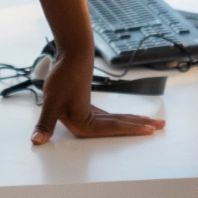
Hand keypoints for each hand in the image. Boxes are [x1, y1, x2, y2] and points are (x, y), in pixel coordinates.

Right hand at [33, 46, 166, 143]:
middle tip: (161, 127)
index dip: (131, 130)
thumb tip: (35, 141)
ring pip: (116, 122)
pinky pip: (112, 117)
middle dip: (139, 127)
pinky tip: (131, 120)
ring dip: (134, 123)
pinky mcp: (88, 108)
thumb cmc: (61, 77)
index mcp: (79, 124)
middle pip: (117, 127)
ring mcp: (87, 115)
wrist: (67, 56)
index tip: (149, 130)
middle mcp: (84, 122)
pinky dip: (123, 118)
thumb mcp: (52, 102)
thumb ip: (44, 124)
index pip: (111, 130)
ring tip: (153, 124)